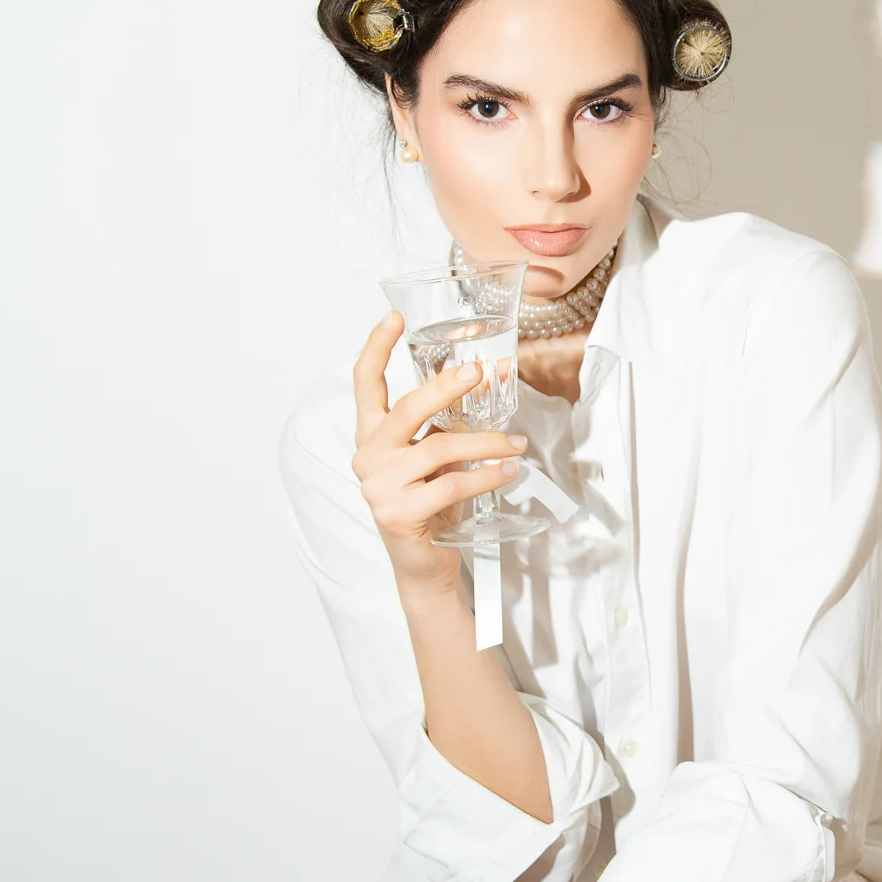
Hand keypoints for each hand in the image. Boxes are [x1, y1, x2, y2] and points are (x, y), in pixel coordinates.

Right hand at [352, 311, 528, 587]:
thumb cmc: (431, 503)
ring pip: (439, 449)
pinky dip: (486, 477)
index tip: (394, 317)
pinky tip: (509, 472)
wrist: (423, 564)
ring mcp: (379, 487)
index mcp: (372, 436)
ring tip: (517, 444)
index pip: (364, 384)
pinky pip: (451, 485)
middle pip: (405, 409)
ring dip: (486, 444)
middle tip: (478, 372)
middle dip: (444, 386)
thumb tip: (494, 378)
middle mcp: (368, 457)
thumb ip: (451, 423)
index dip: (376, 347)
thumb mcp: (438, 457)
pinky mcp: (399, 514)